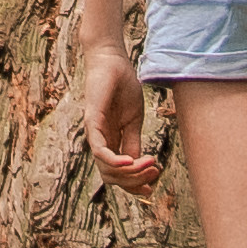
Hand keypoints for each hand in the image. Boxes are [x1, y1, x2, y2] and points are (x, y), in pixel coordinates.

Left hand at [82, 36, 168, 190]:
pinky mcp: (92, 121)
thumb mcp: (134, 120)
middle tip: (155, 172)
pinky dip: (113, 161)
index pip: (117, 174)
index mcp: (111, 143)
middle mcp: (100, 142)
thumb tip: (138, 165)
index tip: (153, 185)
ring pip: (106, 168)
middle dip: (135, 181)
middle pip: (112, 177)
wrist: (114, 62)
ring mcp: (94, 133)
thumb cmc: (123, 88)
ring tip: (149, 165)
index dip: (134, 184)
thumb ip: (133, 142)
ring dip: (129, 173)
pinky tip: (129, 163)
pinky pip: (99, 149)